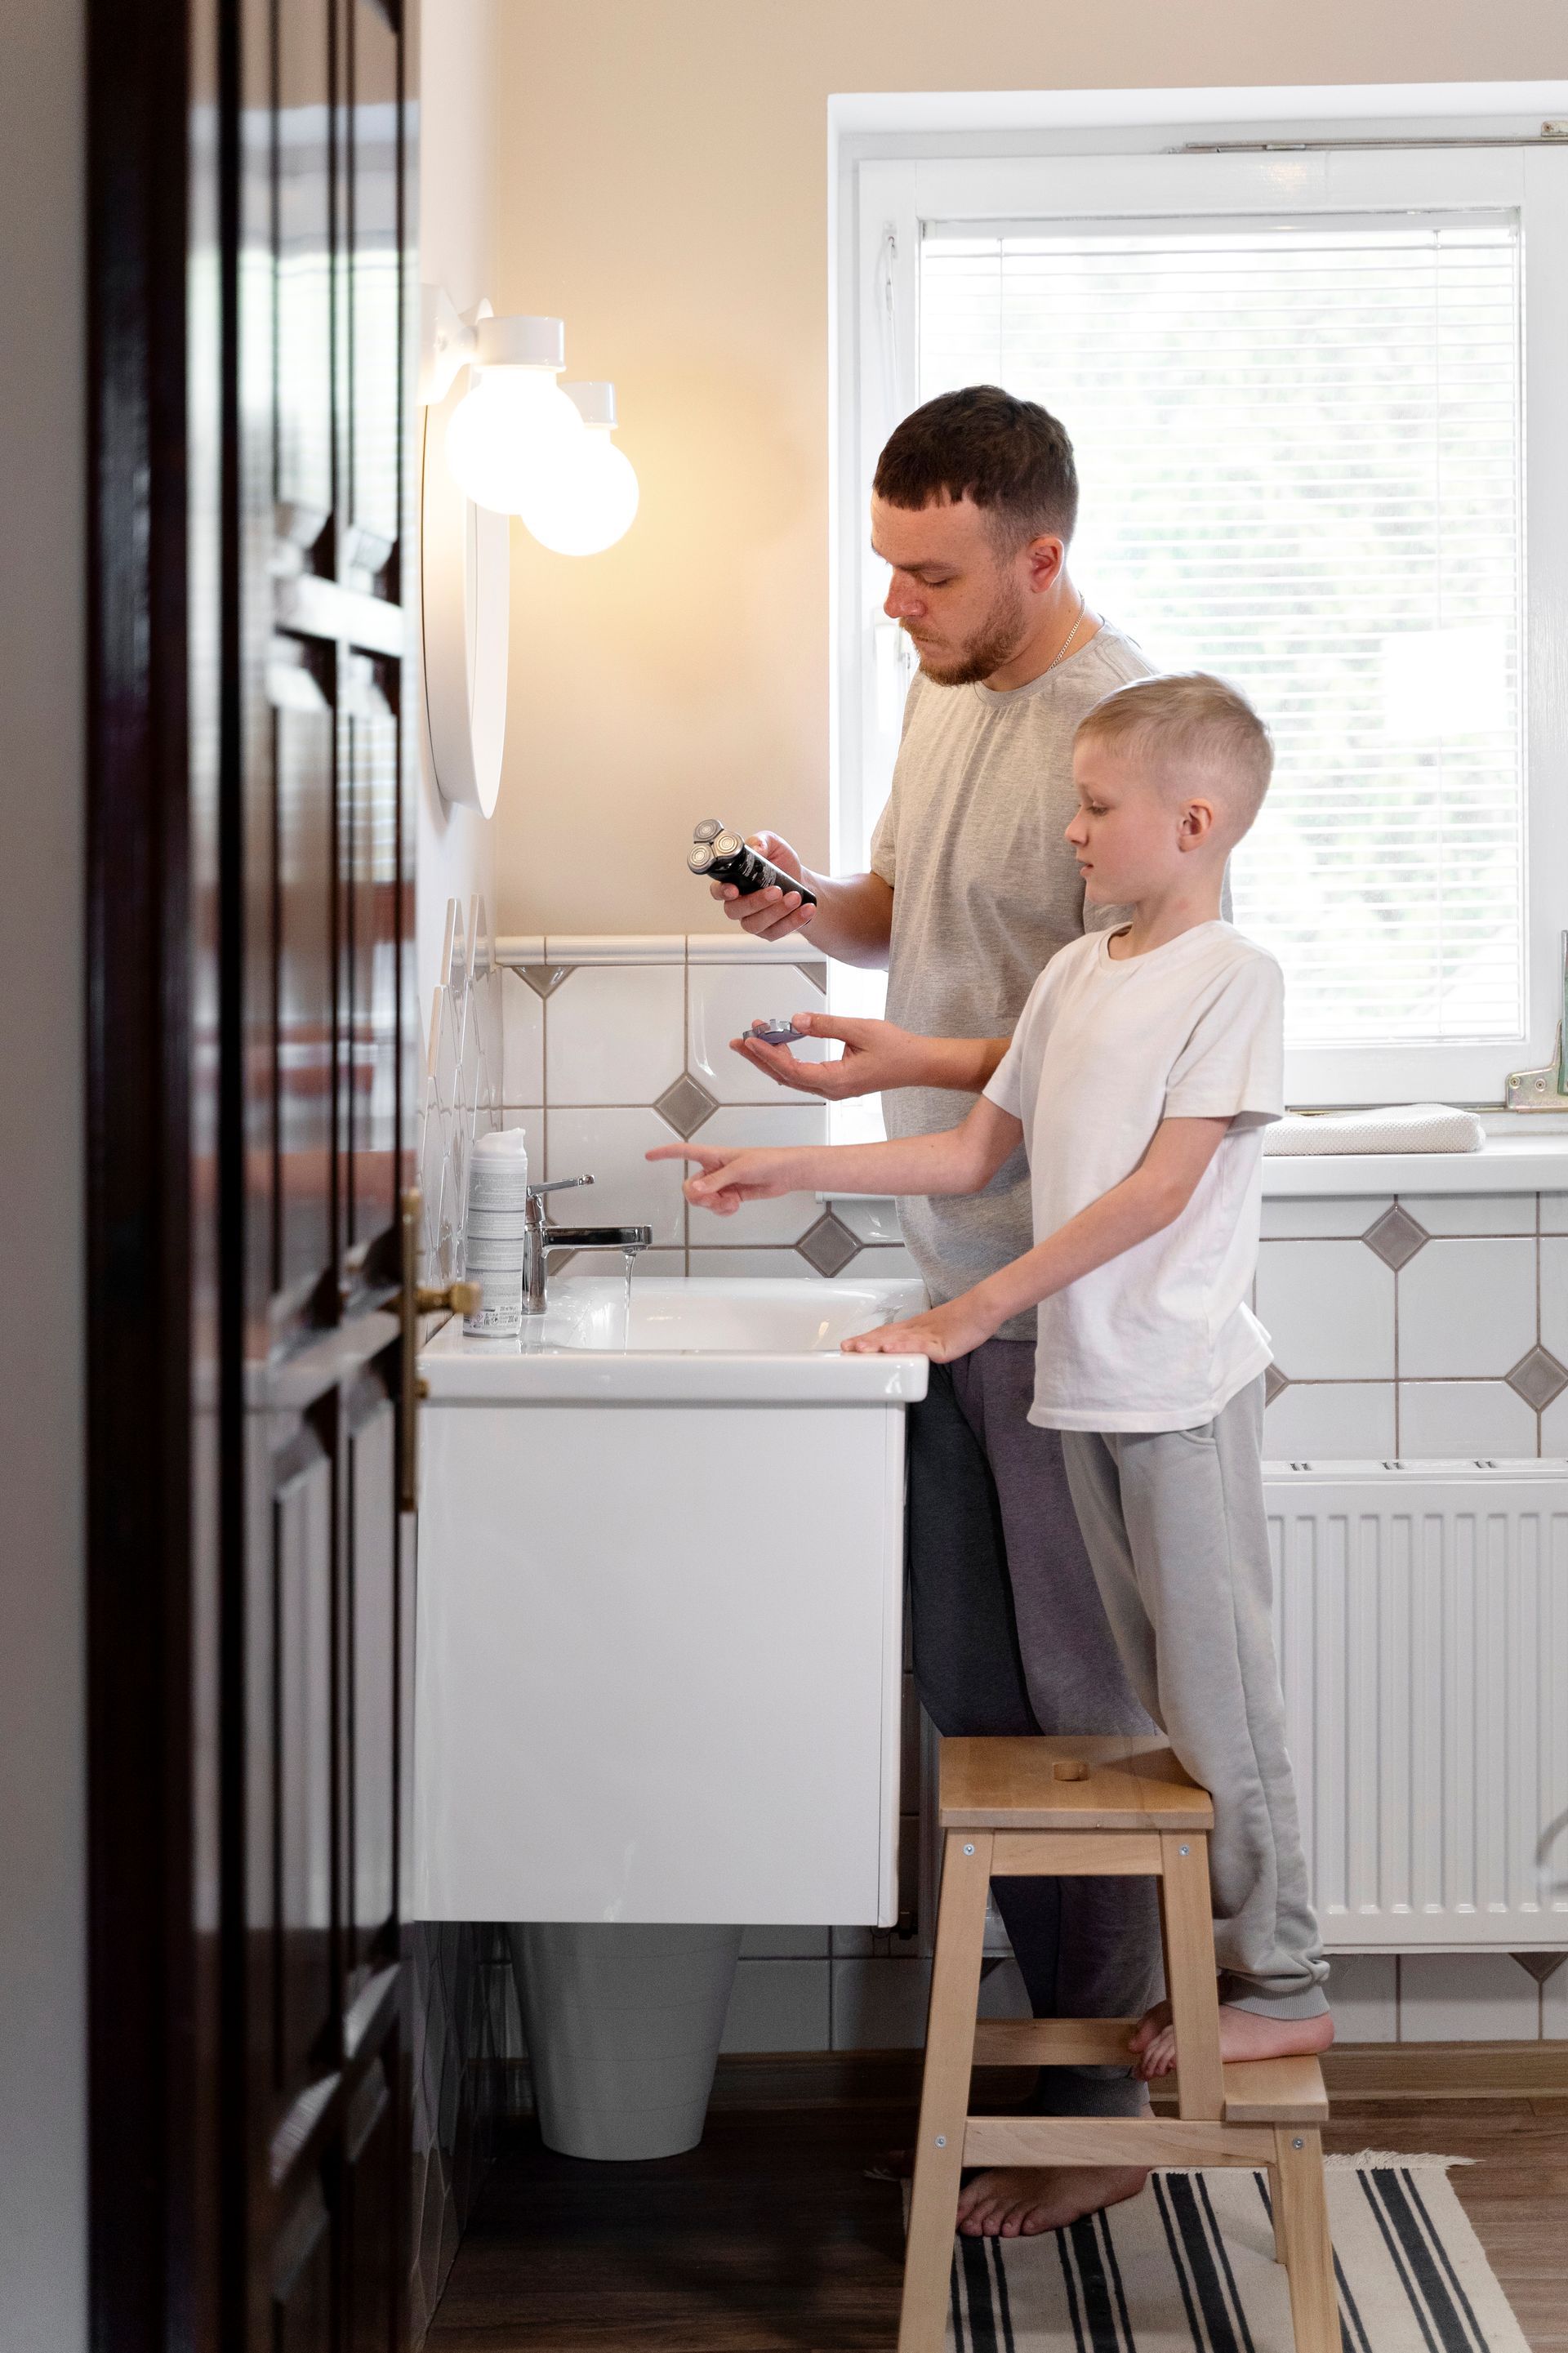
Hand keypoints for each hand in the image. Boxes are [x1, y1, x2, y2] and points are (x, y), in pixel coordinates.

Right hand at [645, 1140, 803, 1216]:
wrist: (785, 1174)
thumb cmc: (766, 1161)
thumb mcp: (739, 1169)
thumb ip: (716, 1182)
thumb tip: (694, 1190)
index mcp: (712, 1156)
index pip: (683, 1152)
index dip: (665, 1153)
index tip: (649, 1156)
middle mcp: (713, 1170)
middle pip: (690, 1188)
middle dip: (700, 1198)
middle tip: (714, 1198)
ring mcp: (721, 1184)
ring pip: (703, 1201)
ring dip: (715, 1205)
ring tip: (731, 1200)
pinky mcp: (730, 1195)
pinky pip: (716, 1208)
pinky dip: (723, 1210)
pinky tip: (735, 1204)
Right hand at [710, 831, 816, 940]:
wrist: (803, 884)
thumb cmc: (783, 865)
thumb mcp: (775, 846)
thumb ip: (762, 841)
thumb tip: (756, 848)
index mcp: (734, 882)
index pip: (718, 890)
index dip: (722, 891)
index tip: (734, 890)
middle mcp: (739, 904)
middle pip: (736, 910)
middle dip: (756, 901)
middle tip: (777, 891)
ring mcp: (752, 920)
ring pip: (756, 923)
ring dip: (777, 911)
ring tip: (796, 897)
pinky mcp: (769, 932)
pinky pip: (777, 931)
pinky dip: (793, 920)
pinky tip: (806, 909)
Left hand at [731, 1012, 920, 1099]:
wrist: (919, 1064)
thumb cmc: (897, 1049)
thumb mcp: (861, 1029)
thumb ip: (825, 1024)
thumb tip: (796, 1020)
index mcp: (836, 1081)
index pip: (791, 1070)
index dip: (768, 1054)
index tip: (751, 1038)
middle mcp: (830, 1090)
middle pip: (784, 1076)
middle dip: (759, 1057)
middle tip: (738, 1041)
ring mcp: (832, 1089)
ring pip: (791, 1076)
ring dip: (770, 1058)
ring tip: (752, 1040)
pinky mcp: (836, 1083)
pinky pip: (803, 1074)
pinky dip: (786, 1060)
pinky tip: (777, 1046)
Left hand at [840, 1292, 998, 1362]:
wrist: (982, 1308)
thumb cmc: (964, 1320)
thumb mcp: (937, 1331)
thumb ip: (921, 1341)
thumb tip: (909, 1350)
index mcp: (915, 1328)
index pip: (885, 1333)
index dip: (867, 1339)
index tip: (849, 1344)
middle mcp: (916, 1329)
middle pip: (885, 1336)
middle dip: (864, 1342)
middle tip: (845, 1347)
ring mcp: (927, 1335)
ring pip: (897, 1340)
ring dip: (876, 1344)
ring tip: (858, 1349)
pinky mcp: (939, 1344)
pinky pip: (918, 1346)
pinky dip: (902, 1347)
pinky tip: (890, 1349)